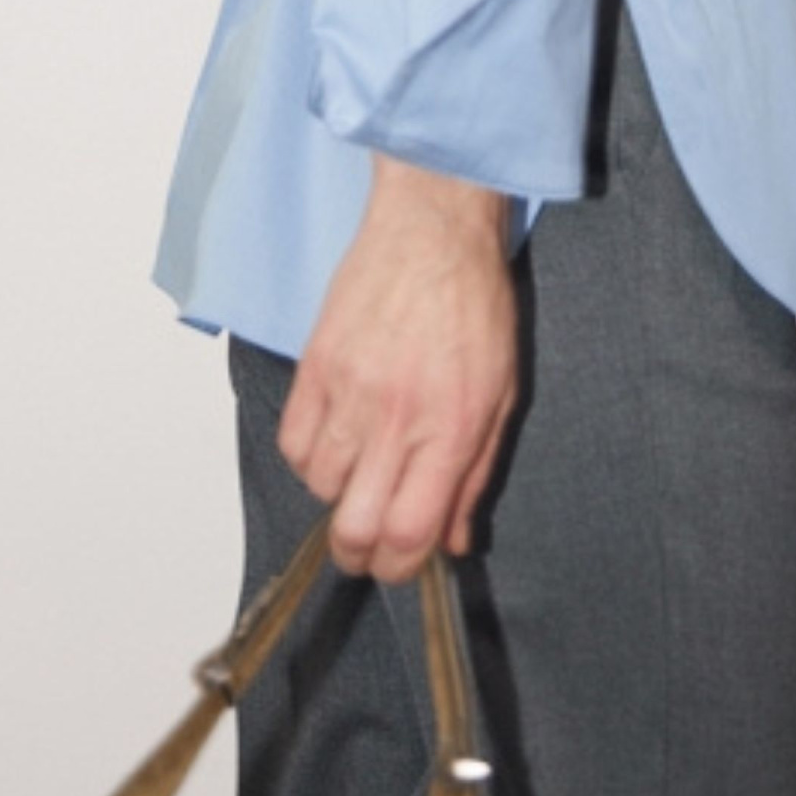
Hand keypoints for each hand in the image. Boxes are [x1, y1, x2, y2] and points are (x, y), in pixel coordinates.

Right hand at [277, 152, 517, 584]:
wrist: (433, 228)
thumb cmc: (475, 304)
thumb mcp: (503, 393)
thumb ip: (477, 475)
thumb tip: (454, 539)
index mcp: (451, 429)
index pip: (410, 535)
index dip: (401, 568)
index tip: (402, 562)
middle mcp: (397, 419)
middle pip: (356, 527)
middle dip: (361, 551)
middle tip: (371, 540)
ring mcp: (350, 391)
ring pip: (321, 488)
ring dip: (339, 496)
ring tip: (361, 471)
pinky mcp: (316, 365)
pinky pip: (293, 442)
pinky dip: (310, 456)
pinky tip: (335, 438)